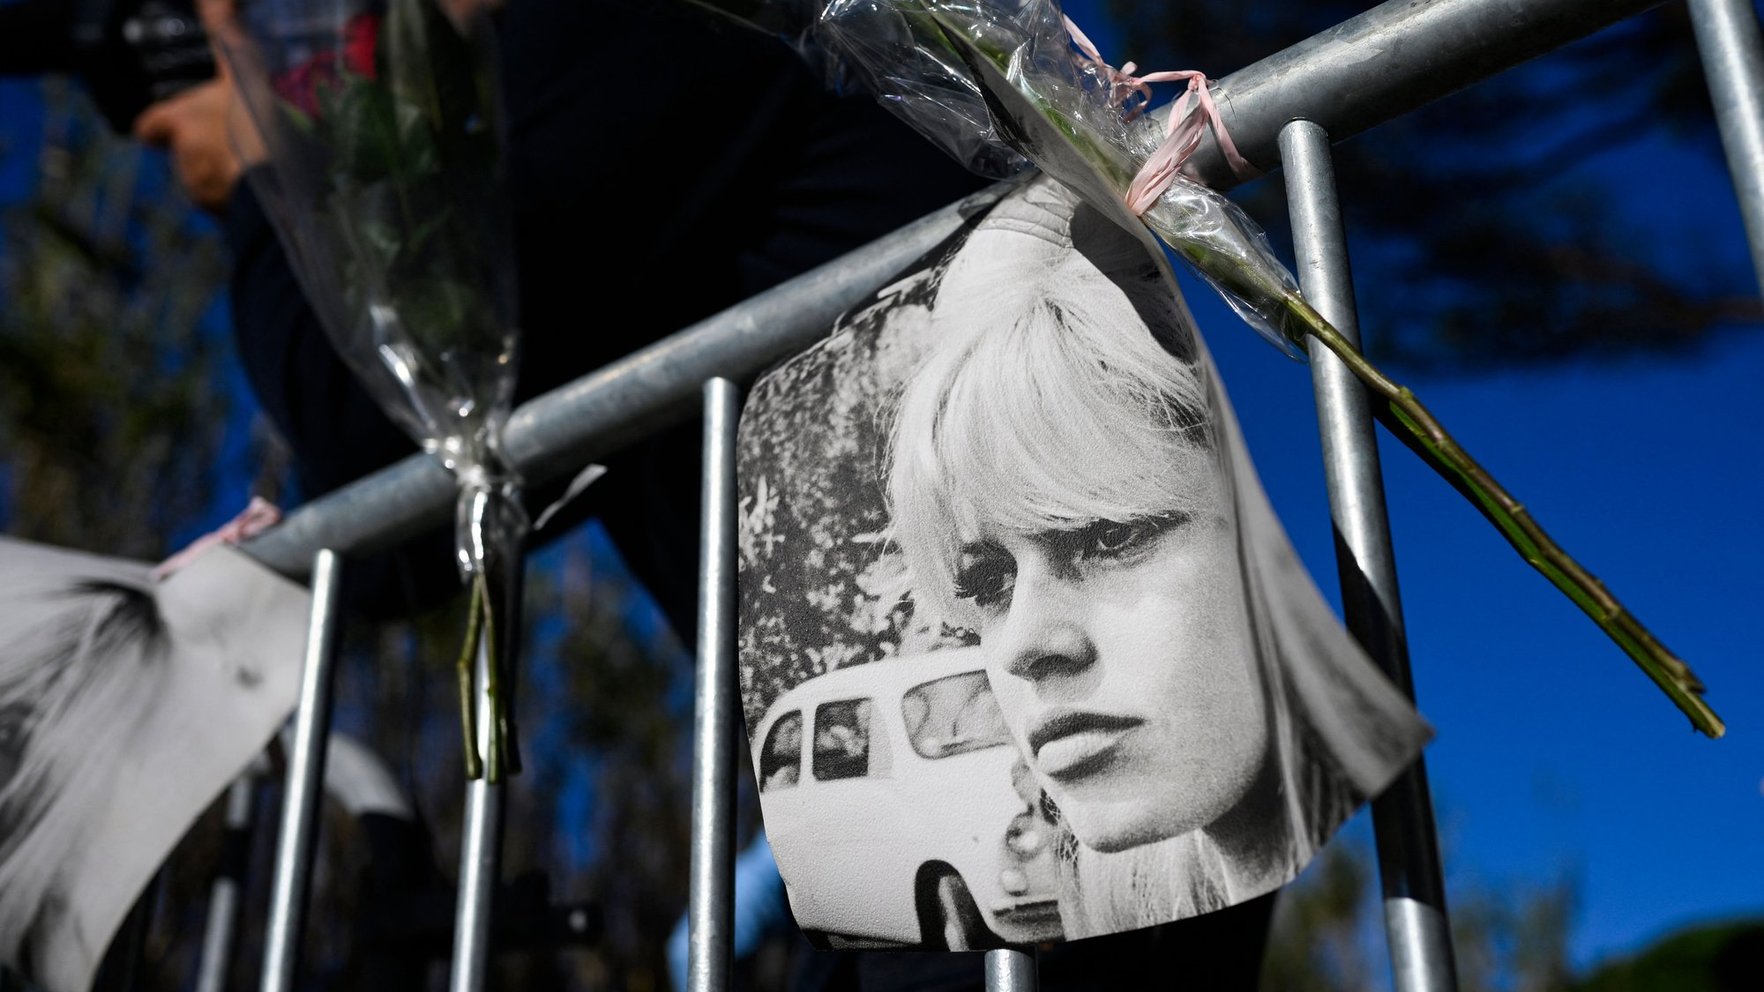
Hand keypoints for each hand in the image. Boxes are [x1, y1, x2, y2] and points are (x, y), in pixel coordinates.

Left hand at [131, 0, 262, 213]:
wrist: (280, 194)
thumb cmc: (256, 129)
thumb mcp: (243, 73)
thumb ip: (226, 36)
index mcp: (180, 122)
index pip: (150, 127)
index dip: (158, 125)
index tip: (165, 127)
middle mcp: (183, 159)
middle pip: (184, 153)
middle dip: (203, 150)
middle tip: (237, 140)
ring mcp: (203, 192)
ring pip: (206, 180)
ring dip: (224, 175)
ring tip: (259, 166)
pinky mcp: (225, 216)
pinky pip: (229, 205)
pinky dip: (242, 199)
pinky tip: (267, 190)